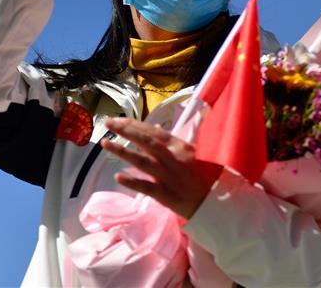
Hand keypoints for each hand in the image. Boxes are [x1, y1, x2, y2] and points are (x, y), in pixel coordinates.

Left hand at [100, 117, 222, 219]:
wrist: (216, 200)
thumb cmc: (205, 175)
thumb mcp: (191, 152)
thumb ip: (171, 142)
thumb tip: (153, 128)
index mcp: (180, 147)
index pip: (154, 132)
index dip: (135, 124)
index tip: (118, 120)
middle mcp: (173, 159)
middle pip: (146, 141)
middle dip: (126, 131)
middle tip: (107, 123)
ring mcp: (168, 177)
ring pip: (142, 161)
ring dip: (123, 152)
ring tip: (105, 144)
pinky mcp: (165, 195)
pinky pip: (146, 187)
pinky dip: (132, 181)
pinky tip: (118, 176)